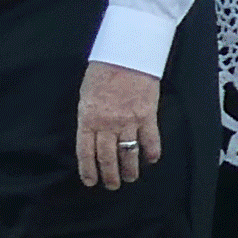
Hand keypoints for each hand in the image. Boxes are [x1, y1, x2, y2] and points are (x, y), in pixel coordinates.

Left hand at [75, 61, 162, 190]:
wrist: (126, 52)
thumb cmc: (103, 69)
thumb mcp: (86, 94)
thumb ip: (89, 116)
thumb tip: (91, 135)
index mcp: (88, 118)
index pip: (86, 152)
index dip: (88, 170)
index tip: (91, 181)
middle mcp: (107, 124)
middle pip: (107, 158)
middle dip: (110, 176)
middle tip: (112, 185)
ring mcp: (128, 121)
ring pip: (128, 154)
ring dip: (129, 170)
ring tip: (131, 177)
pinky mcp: (147, 115)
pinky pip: (150, 140)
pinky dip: (151, 153)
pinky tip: (151, 159)